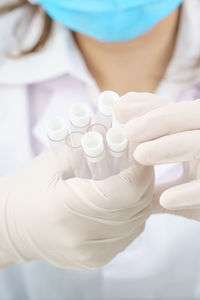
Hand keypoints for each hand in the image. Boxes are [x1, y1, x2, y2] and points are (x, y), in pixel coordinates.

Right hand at [0, 144, 153, 269]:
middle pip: (137, 206)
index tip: (140, 151)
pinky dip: (133, 213)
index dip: (141, 168)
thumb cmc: (26, 189)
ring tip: (129, 176)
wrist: (11, 229)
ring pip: (139, 221)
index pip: (126, 190)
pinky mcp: (97, 260)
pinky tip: (121, 199)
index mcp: (68, 209)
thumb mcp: (54, 160)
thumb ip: (90, 146)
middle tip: (137, 160)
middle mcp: (83, 238)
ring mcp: (92, 254)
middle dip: (145, 179)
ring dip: (141, 196)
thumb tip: (120, 131)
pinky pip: (130, 233)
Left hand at [117, 92, 199, 220]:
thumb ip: (156, 150)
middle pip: (191, 115)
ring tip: (139, 155)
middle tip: (128, 130)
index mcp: (198, 129)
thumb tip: (122, 136)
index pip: (174, 110)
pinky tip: (167, 200)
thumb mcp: (179, 161)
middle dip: (159, 120)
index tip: (120, 109)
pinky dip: (189, 193)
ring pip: (198, 144)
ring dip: (170, 148)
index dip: (149, 108)